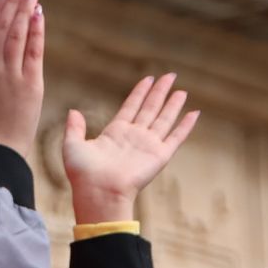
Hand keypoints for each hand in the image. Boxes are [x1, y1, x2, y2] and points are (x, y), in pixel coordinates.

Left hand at [62, 74, 198, 223]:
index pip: (131, 106)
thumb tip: (73, 112)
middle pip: (150, 108)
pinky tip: (195, 113)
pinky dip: (186, 126)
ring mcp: (148, 145)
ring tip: (181, 90)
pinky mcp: (159, 155)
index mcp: (115, 133)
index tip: (149, 79)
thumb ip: (75, 128)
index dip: (140, 92)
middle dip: (160, 92)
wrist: (98, 191)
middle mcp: (134, 137)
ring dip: (173, 104)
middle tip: (170, 76)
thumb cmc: (83, 173)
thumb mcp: (72, 145)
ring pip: (164, 119)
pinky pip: (176, 137)